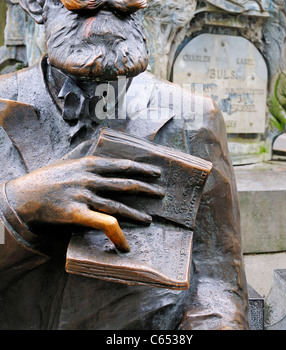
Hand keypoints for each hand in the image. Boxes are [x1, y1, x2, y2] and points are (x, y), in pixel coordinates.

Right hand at [5, 156, 162, 250]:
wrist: (25, 196)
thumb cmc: (47, 177)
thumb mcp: (66, 159)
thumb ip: (82, 151)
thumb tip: (95, 142)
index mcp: (89, 164)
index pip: (122, 165)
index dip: (141, 169)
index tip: (156, 173)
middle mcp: (90, 179)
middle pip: (124, 184)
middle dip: (146, 189)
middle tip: (160, 194)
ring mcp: (84, 196)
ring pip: (117, 205)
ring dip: (135, 213)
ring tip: (148, 219)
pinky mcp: (77, 214)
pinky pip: (102, 224)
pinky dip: (116, 233)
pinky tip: (125, 243)